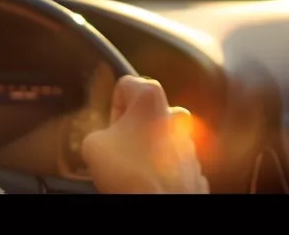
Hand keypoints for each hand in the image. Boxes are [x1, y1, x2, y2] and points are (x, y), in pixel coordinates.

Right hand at [79, 76, 209, 193]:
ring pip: (160, 137)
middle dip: (131, 129)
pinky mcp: (196, 165)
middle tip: (120, 150)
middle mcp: (176, 113)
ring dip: (147, 148)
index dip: (113, 106)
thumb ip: (97, 129)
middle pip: (145, 113)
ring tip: (135, 170)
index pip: (125, 85)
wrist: (161, 204)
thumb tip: (104, 138)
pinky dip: (161, 167)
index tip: (111, 128)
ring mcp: (190, 140)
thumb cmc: (128, 171)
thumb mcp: (92, 145)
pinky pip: (172, 160)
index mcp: (151, 97)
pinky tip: (150, 180)